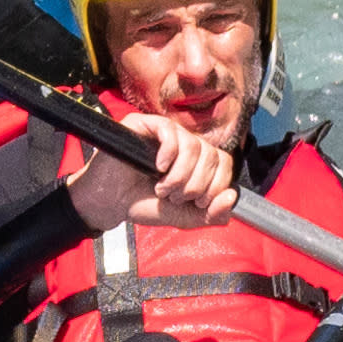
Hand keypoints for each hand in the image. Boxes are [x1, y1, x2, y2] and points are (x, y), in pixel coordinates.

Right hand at [69, 109, 234, 223]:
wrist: (110, 203)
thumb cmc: (144, 204)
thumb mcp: (183, 217)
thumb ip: (211, 215)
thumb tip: (232, 197)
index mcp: (197, 161)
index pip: (224, 163)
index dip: (216, 185)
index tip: (197, 203)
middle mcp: (185, 143)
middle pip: (210, 155)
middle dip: (195, 185)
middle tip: (174, 198)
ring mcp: (165, 133)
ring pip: (193, 145)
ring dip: (180, 175)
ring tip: (163, 188)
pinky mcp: (144, 124)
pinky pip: (169, 130)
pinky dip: (169, 153)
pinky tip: (158, 167)